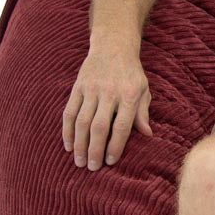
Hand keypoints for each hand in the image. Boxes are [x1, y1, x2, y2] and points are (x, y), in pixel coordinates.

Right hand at [62, 47, 152, 170]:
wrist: (113, 46)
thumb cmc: (131, 74)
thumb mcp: (143, 90)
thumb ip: (142, 113)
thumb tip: (147, 134)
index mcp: (128, 95)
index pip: (121, 125)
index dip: (115, 145)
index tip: (111, 161)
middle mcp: (108, 92)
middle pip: (99, 126)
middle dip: (95, 149)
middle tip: (93, 167)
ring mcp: (90, 89)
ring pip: (81, 121)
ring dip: (79, 144)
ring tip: (79, 161)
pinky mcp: (77, 87)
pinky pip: (69, 111)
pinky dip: (67, 130)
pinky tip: (68, 144)